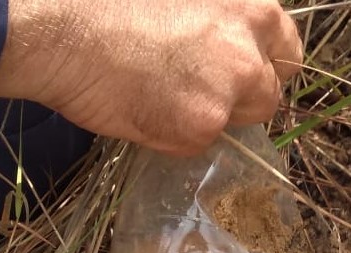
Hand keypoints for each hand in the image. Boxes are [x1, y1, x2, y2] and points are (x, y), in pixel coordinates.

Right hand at [0, 0, 302, 154]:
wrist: (63, 27)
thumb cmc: (112, 0)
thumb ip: (222, 21)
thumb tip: (234, 46)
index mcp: (251, 9)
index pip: (287, 51)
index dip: (266, 65)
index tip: (245, 73)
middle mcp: (250, 51)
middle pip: (269, 94)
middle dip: (241, 98)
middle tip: (200, 90)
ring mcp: (229, 92)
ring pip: (238, 122)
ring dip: (212, 117)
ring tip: (164, 95)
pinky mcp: (203, 125)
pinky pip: (201, 142)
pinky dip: (177, 135)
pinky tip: (145, 109)